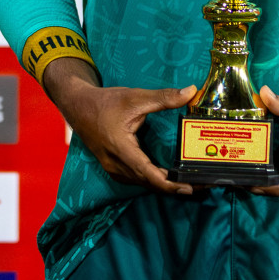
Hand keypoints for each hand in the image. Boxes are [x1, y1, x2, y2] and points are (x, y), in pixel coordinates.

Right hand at [44, 59, 197, 195]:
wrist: (78, 107)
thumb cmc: (105, 102)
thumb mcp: (135, 97)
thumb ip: (164, 97)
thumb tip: (191, 92)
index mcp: (121, 149)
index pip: (148, 174)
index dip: (170, 184)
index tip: (189, 187)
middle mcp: (116, 164)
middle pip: (149, 182)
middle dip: (174, 186)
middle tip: (200, 184)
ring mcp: (113, 168)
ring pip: (142, 182)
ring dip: (164, 184)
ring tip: (189, 182)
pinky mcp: (113, 166)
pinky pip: (136, 178)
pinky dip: (153, 179)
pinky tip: (168, 176)